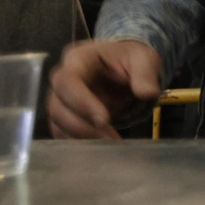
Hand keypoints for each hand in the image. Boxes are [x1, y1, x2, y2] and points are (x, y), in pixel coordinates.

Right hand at [47, 39, 161, 139]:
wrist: (125, 70)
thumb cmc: (130, 60)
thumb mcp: (143, 59)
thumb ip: (145, 74)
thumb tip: (147, 93)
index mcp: (78, 58)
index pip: (68, 80)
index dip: (81, 102)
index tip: (104, 120)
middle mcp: (62, 78)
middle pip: (57, 105)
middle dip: (82, 125)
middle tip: (110, 137)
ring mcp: (59, 98)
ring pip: (57, 122)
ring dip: (82, 137)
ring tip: (110, 142)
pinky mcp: (63, 115)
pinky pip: (61, 132)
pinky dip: (79, 142)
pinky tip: (101, 146)